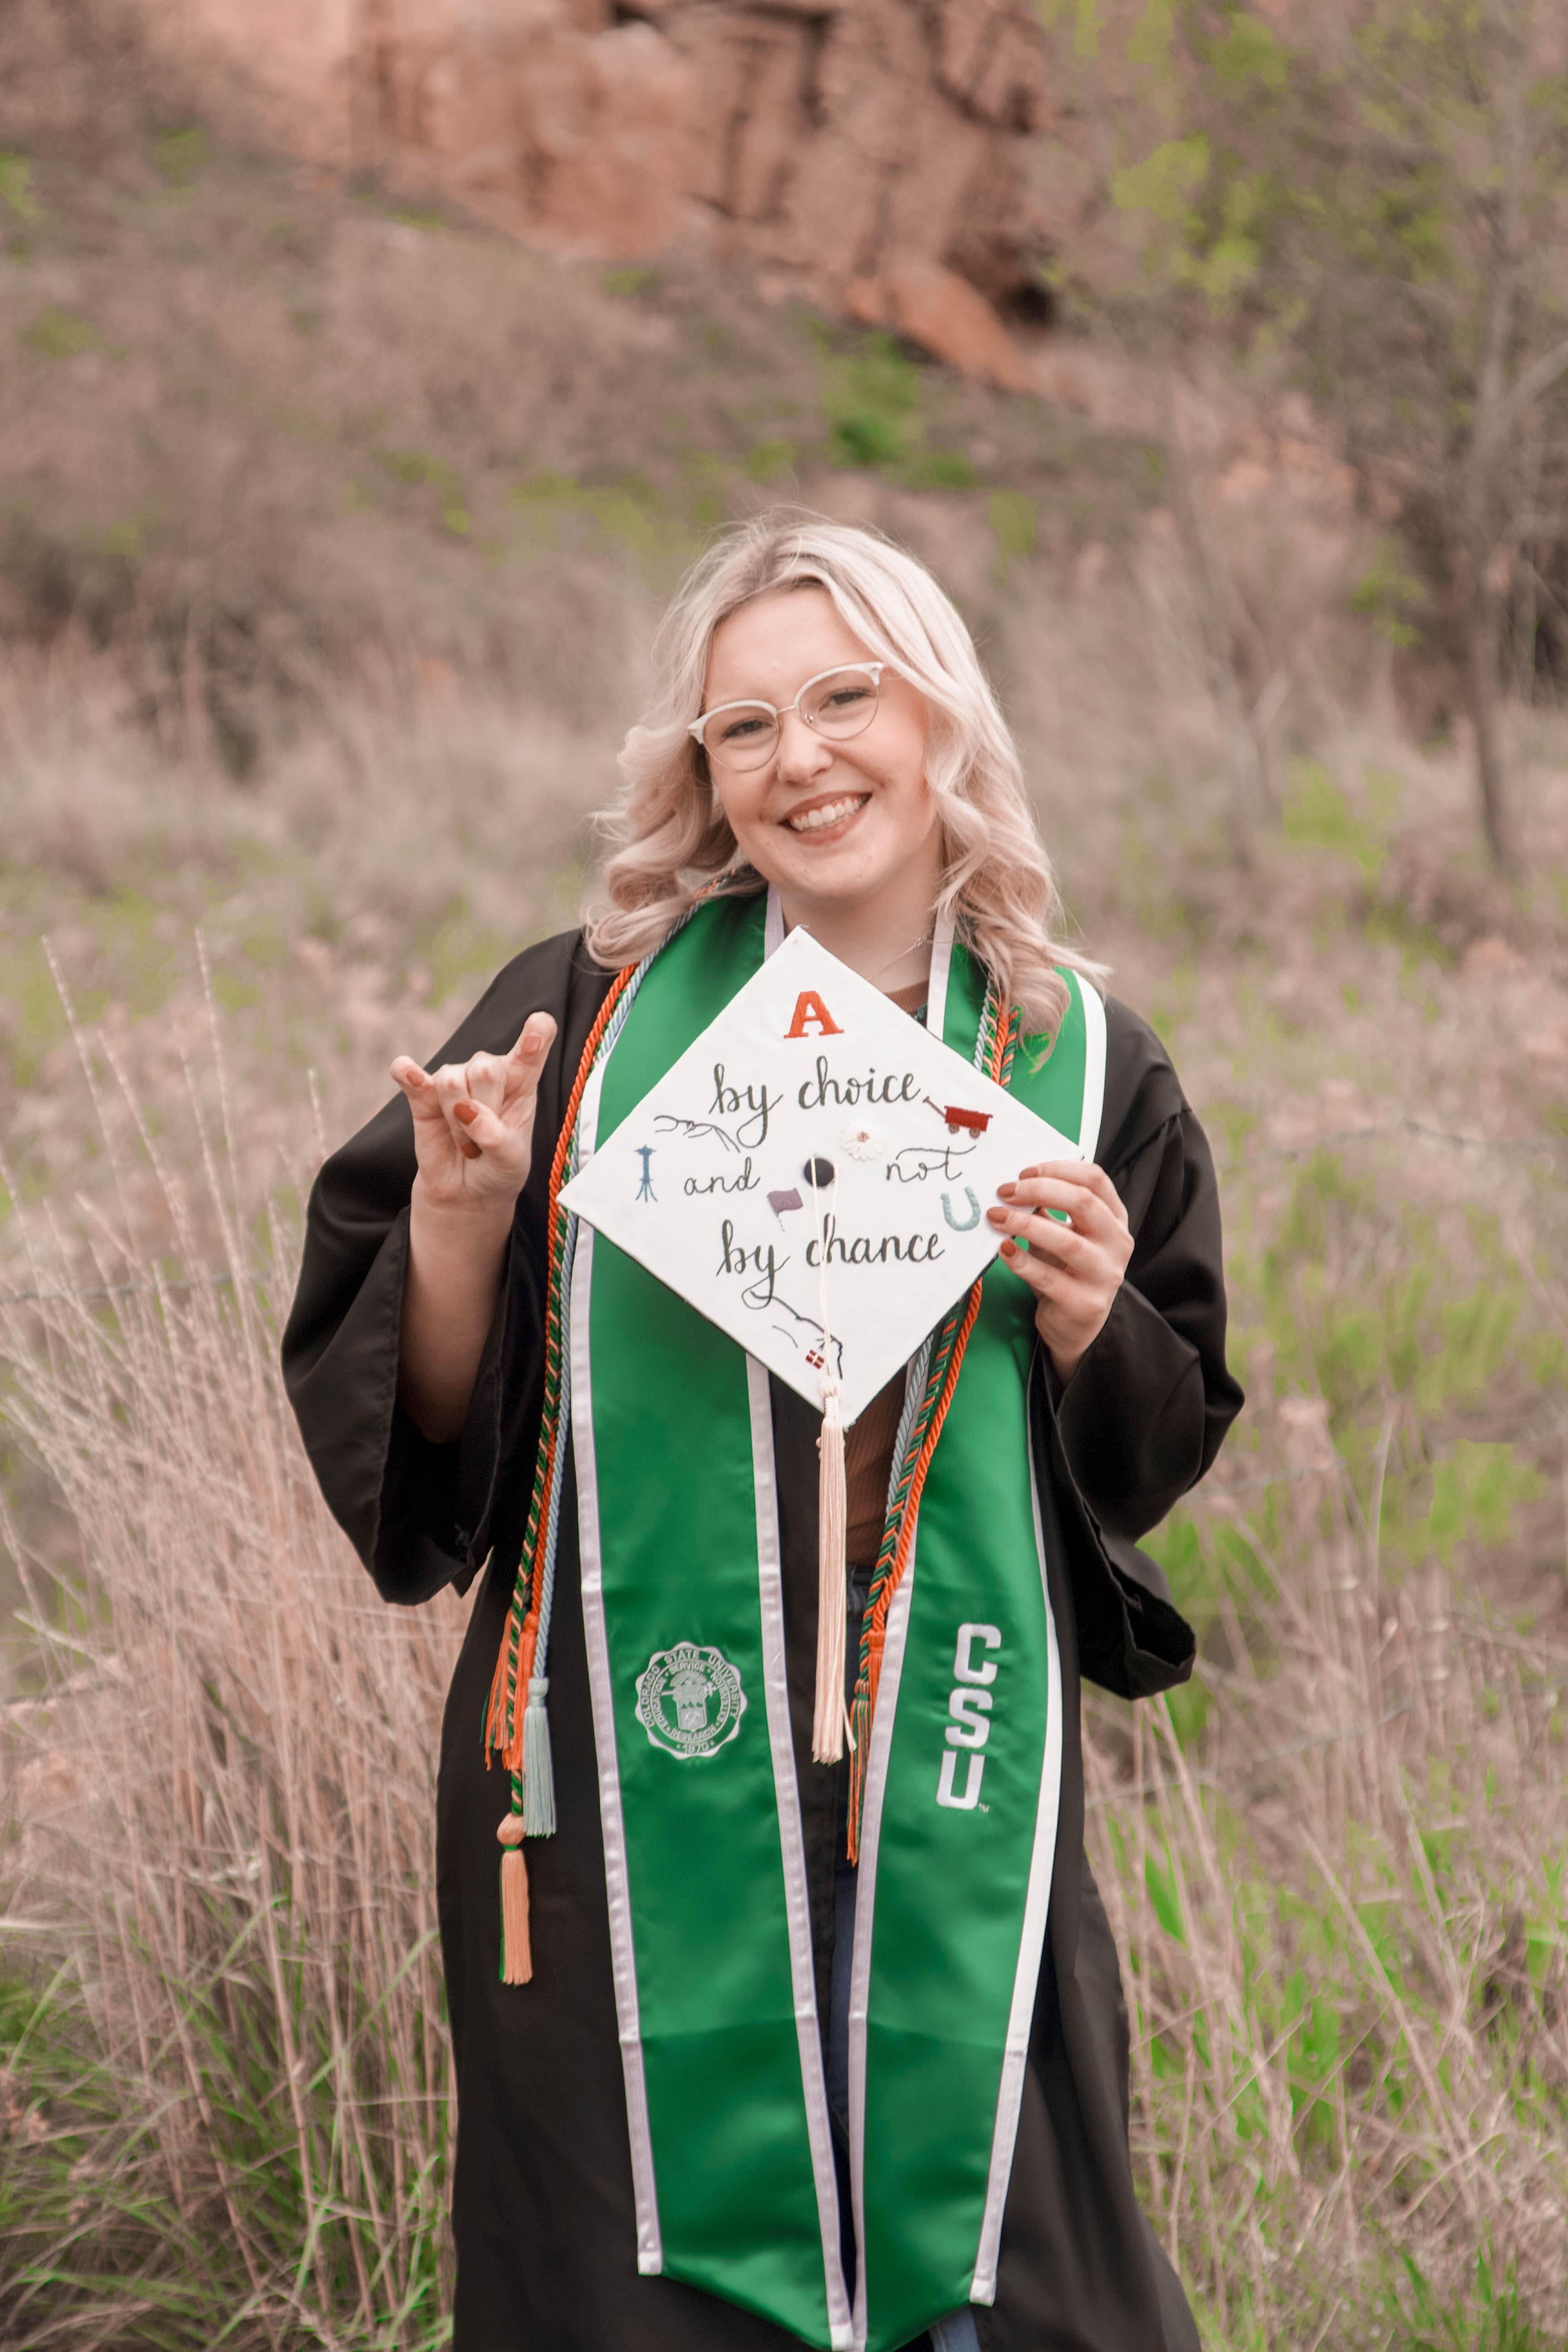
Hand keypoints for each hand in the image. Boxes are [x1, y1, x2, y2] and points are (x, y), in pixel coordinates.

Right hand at [391, 1013, 558, 1219]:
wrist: (466, 1191)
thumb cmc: (499, 1168)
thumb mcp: (510, 1161)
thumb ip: (496, 1136)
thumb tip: (466, 1109)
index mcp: (521, 1081)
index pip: (531, 1049)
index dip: (535, 1035)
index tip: (539, 1024)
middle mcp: (488, 1071)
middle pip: (484, 1067)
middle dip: (484, 1109)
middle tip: (486, 1138)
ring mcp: (454, 1079)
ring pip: (451, 1081)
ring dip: (458, 1123)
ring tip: (466, 1140)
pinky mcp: (421, 1094)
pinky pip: (408, 1074)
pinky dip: (408, 1073)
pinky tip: (406, 1070)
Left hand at [987, 1159, 1132, 1384]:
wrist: (1076, 1325)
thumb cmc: (1067, 1270)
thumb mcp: (1065, 1233)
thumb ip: (1049, 1208)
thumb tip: (1014, 1182)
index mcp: (1115, 1219)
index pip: (1095, 1179)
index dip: (1057, 1169)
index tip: (1023, 1173)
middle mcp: (1117, 1244)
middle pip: (1083, 1202)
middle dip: (1039, 1190)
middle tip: (1004, 1192)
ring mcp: (1105, 1275)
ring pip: (1066, 1241)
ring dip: (1025, 1225)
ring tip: (995, 1217)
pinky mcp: (1085, 1304)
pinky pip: (1048, 1277)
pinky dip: (1021, 1261)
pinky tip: (1002, 1249)